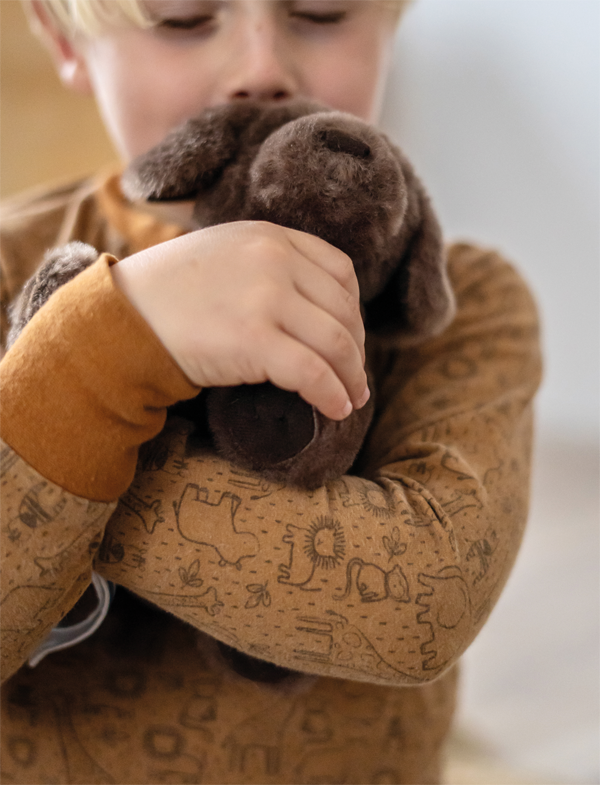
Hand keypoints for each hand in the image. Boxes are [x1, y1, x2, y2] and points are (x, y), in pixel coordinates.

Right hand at [110, 221, 368, 420]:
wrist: (122, 315)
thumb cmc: (170, 293)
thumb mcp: (225, 255)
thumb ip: (268, 264)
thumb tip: (312, 306)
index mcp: (271, 236)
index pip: (340, 272)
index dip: (353, 311)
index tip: (349, 340)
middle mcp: (275, 259)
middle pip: (344, 310)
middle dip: (356, 350)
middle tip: (355, 378)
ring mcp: (265, 298)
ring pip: (336, 343)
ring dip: (351, 377)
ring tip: (352, 400)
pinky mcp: (253, 339)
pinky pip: (312, 372)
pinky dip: (332, 394)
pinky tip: (336, 410)